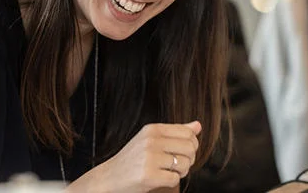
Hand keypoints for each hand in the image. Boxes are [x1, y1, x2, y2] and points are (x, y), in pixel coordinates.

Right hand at [79, 121, 200, 192]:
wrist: (109, 177)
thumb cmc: (132, 159)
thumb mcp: (151, 139)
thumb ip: (175, 131)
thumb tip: (198, 125)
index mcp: (152, 129)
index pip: (188, 132)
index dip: (191, 144)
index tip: (182, 151)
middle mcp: (151, 140)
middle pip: (190, 148)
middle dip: (188, 159)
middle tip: (177, 164)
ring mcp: (149, 158)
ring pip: (184, 164)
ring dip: (180, 172)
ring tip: (167, 171)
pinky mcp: (149, 175)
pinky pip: (175, 179)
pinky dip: (171, 181)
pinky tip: (160, 178)